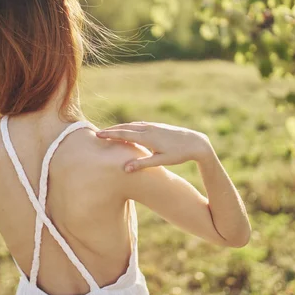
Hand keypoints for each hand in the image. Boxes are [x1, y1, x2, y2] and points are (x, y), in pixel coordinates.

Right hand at [95, 121, 212, 171]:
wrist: (196, 142)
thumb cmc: (179, 154)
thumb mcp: (161, 161)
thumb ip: (143, 164)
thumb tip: (125, 169)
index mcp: (148, 137)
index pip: (124, 134)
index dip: (110, 135)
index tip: (98, 135)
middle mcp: (149, 129)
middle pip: (126, 127)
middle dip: (112, 130)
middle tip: (98, 133)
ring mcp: (153, 126)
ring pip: (132, 125)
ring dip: (120, 128)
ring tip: (110, 132)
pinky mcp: (158, 126)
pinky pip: (139, 125)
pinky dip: (130, 127)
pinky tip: (128, 130)